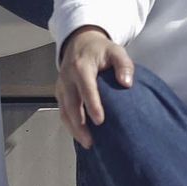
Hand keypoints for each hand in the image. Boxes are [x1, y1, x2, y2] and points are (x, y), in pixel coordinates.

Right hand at [55, 26, 133, 149]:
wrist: (80, 42)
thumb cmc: (100, 49)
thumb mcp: (116, 51)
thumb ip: (124, 65)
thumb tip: (126, 83)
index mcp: (81, 67)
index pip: (86, 88)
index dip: (92, 105)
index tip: (100, 121)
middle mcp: (67, 78)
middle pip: (71, 104)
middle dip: (80, 124)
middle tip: (91, 141)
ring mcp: (61, 86)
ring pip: (64, 111)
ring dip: (74, 128)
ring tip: (86, 143)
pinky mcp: (60, 93)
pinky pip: (63, 111)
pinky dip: (70, 124)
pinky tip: (80, 135)